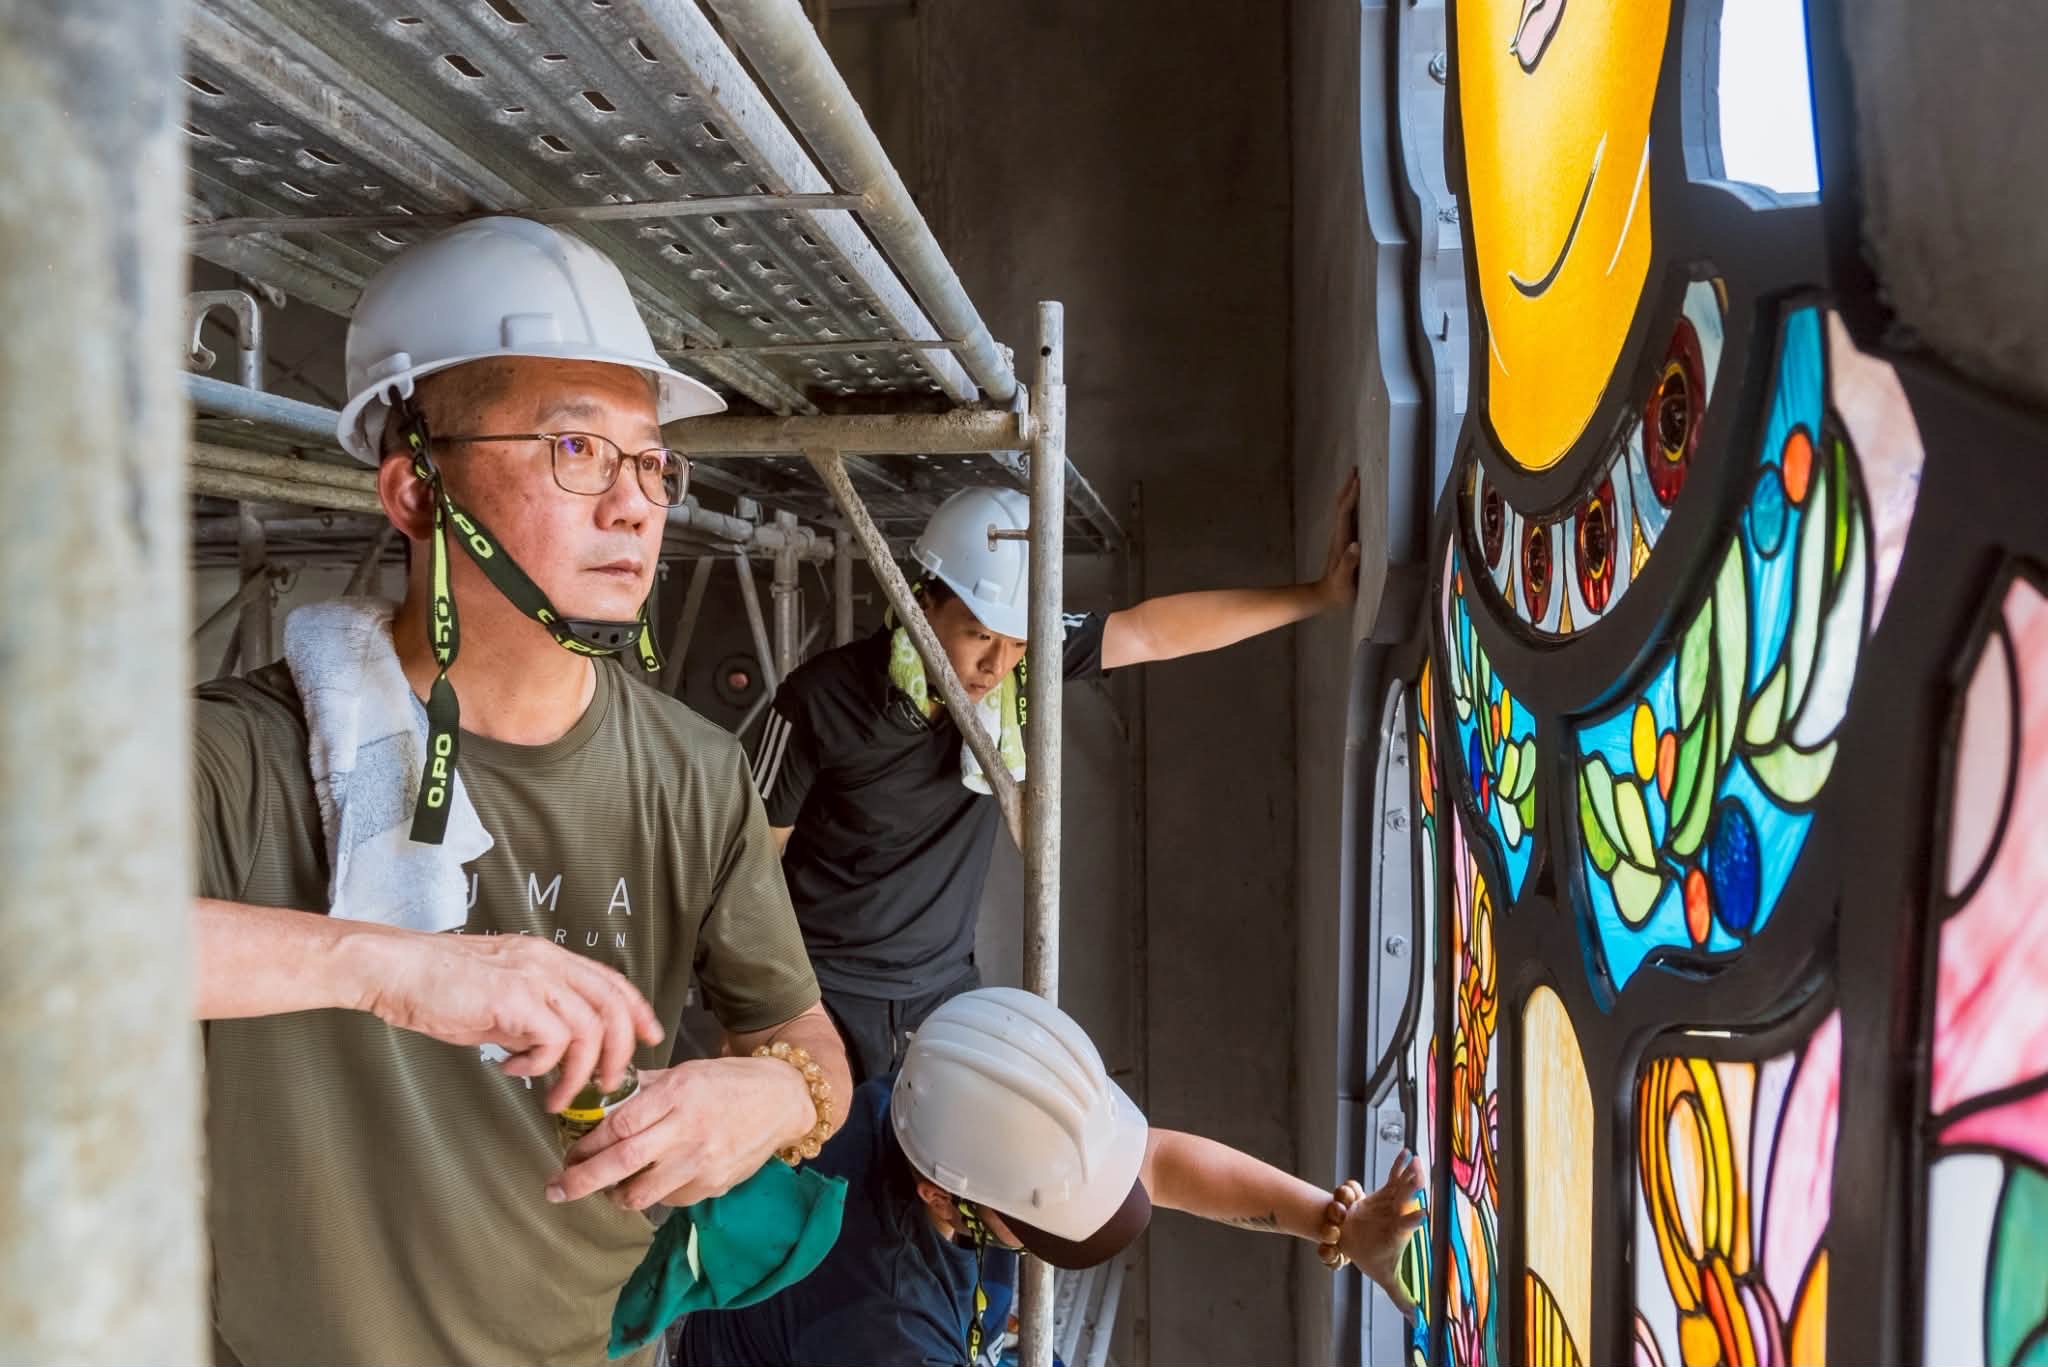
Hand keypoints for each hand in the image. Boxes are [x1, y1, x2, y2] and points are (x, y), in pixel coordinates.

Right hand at [346, 927, 662, 1112]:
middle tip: (607, 1084)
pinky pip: (554, 1041)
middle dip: (619, 1052)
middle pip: (613, 1005)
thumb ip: (530, 1015)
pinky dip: (541, 1066)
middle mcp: (547, 961)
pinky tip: (514, 1070)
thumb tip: (551, 1049)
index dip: (637, 1011)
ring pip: (590, 1028)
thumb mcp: (498, 996)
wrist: (394, 970)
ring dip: (578, 1072)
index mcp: (547, 957)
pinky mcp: (514, 997)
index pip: (611, 981)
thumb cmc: (436, 984)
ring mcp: (533, 976)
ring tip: (557, 1095)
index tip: (649, 1038)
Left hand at [548, 1056, 813, 1208]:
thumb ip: (645, 1087)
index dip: (585, 1143)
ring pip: (640, 1193)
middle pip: (620, 1162)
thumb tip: (599, 1095)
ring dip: (614, 1195)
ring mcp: (702, 1161)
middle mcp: (688, 1128)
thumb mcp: (686, 1071)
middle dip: (580, 1180)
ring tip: (607, 1188)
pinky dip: (653, 1195)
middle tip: (555, 1189)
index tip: (568, 1152)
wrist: (782, 1098)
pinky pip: (669, 1200)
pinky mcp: (714, 1184)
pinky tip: (653, 1182)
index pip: (617, 1124)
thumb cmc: (728, 1081)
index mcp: (677, 1093)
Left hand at [1315, 469, 1362, 609]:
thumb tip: (1355, 545)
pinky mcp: (1344, 541)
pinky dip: (1351, 504)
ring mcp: (1341, 537)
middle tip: (1357, 469)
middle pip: (1341, 506)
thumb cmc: (1337, 590)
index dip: (1351, 497)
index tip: (1358, 481)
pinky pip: (1347, 517)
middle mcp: (1339, 535)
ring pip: (1343, 509)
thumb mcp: (1344, 580)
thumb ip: (1348, 564)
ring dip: (1349, 493)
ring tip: (1358, 478)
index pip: (1344, 513)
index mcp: (1341, 541)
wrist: (1325, 596)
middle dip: (1348, 487)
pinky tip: (1358, 501)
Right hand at [1339, 1149, 1427, 1315]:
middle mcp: (1397, 1215)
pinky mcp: (1383, 1193)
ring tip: (1418, 1159)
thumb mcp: (1385, 1277)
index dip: (1415, 1218)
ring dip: (1409, 1172)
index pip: (1408, 1225)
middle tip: (1422, 1176)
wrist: (1355, 1241)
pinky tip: (1406, 1151)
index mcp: (1398, 1233)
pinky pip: (1391, 1177)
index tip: (1424, 1213)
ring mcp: (1392, 1203)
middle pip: (1406, 1199)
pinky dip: (1398, 1165)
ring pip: (1401, 1185)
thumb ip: (1400, 1295)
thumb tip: (1416, 1321)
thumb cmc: (1372, 1257)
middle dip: (1413, 1188)